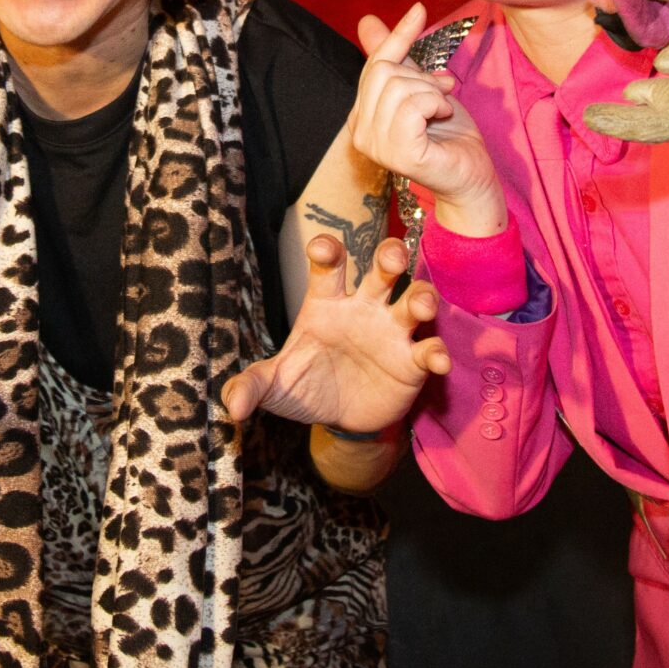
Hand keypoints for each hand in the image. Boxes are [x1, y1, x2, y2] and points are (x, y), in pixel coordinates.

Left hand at [221, 236, 448, 430]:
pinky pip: (429, 349)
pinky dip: (436, 353)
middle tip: (392, 257)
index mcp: (327, 303)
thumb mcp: (276, 386)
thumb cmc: (306, 386)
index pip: (329, 266)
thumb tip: (232, 405)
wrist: (338, 419)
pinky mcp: (412, 362)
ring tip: (420, 305)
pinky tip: (436, 361)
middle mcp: (364, 308)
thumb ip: (252, 387)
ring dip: (422, 298)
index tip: (324, 249)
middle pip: (382, 270)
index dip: (328, 250)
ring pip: (414, 300)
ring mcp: (392, 332)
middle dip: (390, 256)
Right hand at [350, 3, 505, 235]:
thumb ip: (394, 57)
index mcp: (361, 117)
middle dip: (421, 75)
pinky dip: (435, 103)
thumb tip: (366, 21)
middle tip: (441, 94)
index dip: (398, 36)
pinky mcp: (399, 154)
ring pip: (399, 87)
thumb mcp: (420, 87)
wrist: (471, 175)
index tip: (419, 9)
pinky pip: (413, 106)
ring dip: (431, 91)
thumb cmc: (449, 134)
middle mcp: (360, 134)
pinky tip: (443, 116)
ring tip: (442, 109)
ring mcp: (377, 147)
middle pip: (384, 73)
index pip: (373, 65)